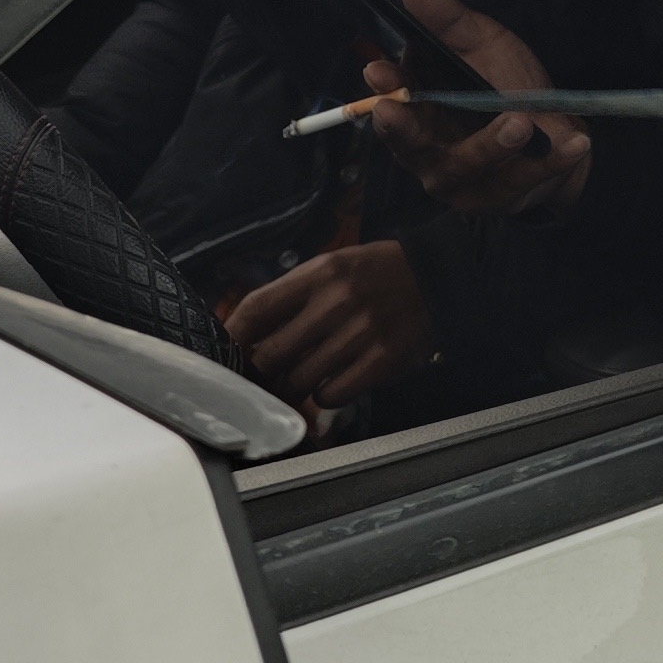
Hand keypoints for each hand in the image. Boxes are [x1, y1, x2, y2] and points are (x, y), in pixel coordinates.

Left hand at [225, 240, 434, 408]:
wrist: (438, 276)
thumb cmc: (377, 273)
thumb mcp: (333, 267)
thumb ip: (292, 296)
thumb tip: (245, 333)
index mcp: (321, 273)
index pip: (257, 308)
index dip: (232, 336)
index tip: (224, 353)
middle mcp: (338, 301)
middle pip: (272, 354)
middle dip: (262, 371)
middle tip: (264, 375)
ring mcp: (361, 333)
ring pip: (299, 381)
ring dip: (295, 385)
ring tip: (305, 375)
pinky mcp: (382, 360)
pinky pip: (332, 394)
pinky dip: (326, 394)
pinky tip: (335, 380)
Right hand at [361, 0, 592, 216]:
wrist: (560, 133)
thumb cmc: (508, 87)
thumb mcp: (483, 45)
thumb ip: (449, 22)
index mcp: (420, 115)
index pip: (389, 109)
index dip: (382, 94)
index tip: (380, 74)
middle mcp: (431, 154)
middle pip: (412, 148)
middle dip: (408, 131)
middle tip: (403, 110)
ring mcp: (466, 182)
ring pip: (469, 167)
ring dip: (493, 144)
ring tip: (522, 122)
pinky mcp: (502, 198)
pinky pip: (524, 181)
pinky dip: (551, 162)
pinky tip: (576, 144)